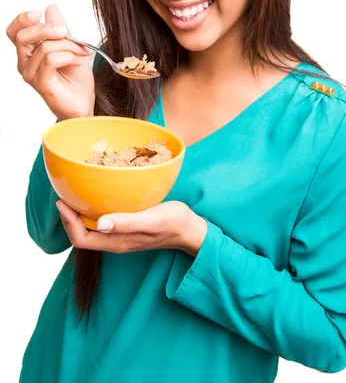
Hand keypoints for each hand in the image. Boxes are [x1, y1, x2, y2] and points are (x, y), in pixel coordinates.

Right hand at [6, 4, 94, 120]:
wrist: (84, 101)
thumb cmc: (75, 77)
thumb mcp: (71, 46)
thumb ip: (60, 29)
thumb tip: (51, 8)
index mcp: (29, 51)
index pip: (14, 31)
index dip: (22, 20)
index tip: (38, 13)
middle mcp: (25, 62)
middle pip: (23, 36)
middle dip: (47, 29)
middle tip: (66, 31)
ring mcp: (31, 74)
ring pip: (44, 48)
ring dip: (68, 46)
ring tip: (81, 53)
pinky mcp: (41, 84)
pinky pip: (51, 61)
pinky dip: (69, 57)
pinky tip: (77, 62)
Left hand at [56, 200, 207, 256]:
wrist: (190, 229)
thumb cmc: (174, 223)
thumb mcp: (153, 220)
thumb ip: (128, 222)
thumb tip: (101, 223)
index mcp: (117, 242)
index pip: (81, 239)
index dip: (68, 223)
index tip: (63, 202)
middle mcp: (115, 241)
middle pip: (82, 235)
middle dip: (69, 217)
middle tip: (64, 195)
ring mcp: (120, 235)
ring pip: (90, 228)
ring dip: (79, 213)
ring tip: (75, 193)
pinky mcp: (126, 227)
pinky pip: (102, 222)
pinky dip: (93, 210)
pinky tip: (97, 195)